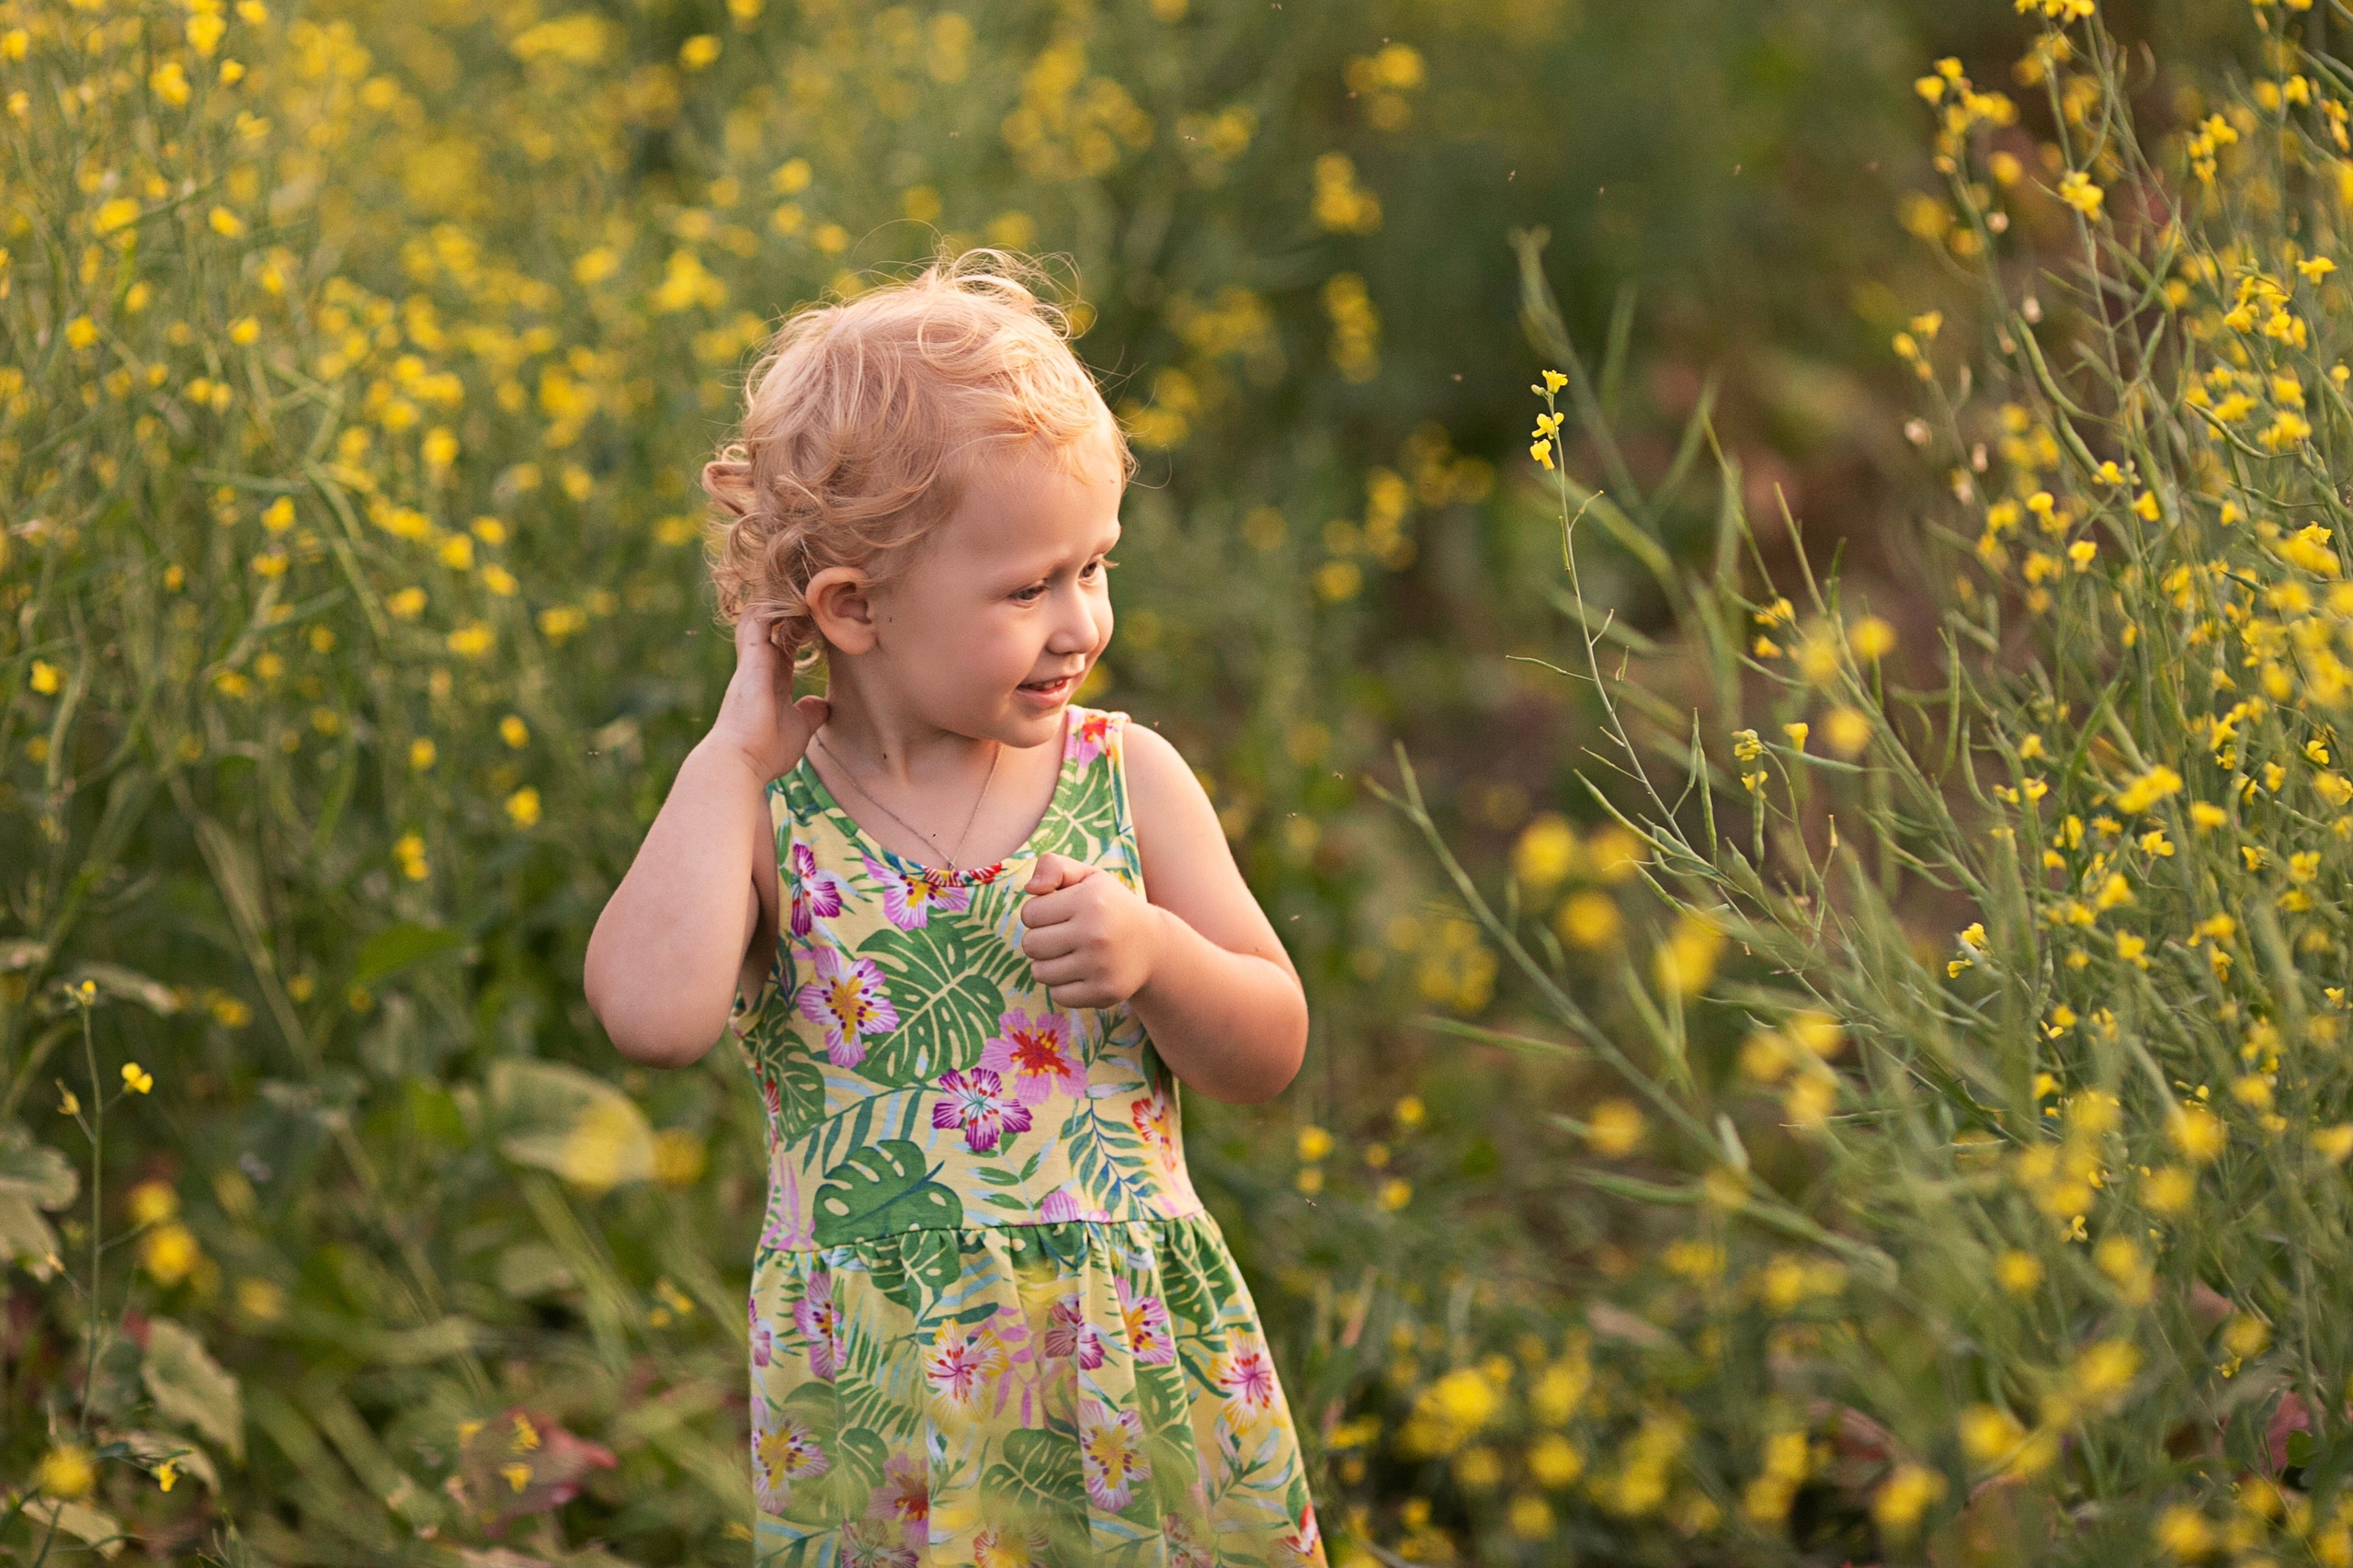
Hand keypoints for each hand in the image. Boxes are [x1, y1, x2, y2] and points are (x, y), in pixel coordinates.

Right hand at [708, 613, 828, 782]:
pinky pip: (759, 618)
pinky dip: (776, 605)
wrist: (740, 760)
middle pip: (773, 623)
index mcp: (772, 678)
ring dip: (783, 601)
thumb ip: (809, 713)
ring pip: (761, 613)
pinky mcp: (753, 657)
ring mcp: (754, 658)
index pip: (785, 643)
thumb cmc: (766, 749)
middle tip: (820, 596)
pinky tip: (799, 597)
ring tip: (809, 590)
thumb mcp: (799, 728)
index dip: (803, 628)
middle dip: (794, 608)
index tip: (826, 618)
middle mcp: (760, 663)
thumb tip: (821, 705)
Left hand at [1018, 851, 1162, 1009]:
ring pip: (1039, 973)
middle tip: (1062, 936)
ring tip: (1070, 954)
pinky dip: (1063, 986)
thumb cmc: (1110, 906)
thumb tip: (1030, 888)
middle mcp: (1096, 934)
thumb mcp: (1087, 877)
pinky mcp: (1104, 993)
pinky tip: (1081, 973)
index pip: (1029, 914)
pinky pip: (1058, 995)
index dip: (1039, 913)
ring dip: (1048, 964)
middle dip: (1040, 939)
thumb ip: (1054, 867)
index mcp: (1090, 900)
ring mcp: (1101, 966)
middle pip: (1030, 945)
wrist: (1152, 945)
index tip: (1059, 913)